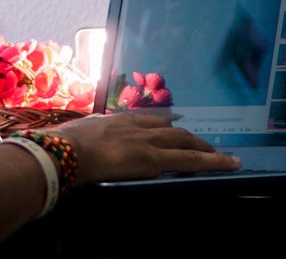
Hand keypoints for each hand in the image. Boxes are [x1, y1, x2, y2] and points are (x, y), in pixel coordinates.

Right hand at [47, 113, 239, 186]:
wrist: (60, 154)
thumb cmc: (58, 150)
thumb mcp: (74, 137)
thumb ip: (84, 139)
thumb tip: (75, 147)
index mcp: (114, 121)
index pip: (147, 121)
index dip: (164, 127)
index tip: (173, 130)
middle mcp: (134, 126)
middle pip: (170, 128)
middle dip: (190, 137)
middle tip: (205, 145)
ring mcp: (145, 141)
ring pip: (185, 142)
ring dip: (206, 149)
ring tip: (222, 157)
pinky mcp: (152, 159)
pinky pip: (189, 159)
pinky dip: (212, 161)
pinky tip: (227, 164)